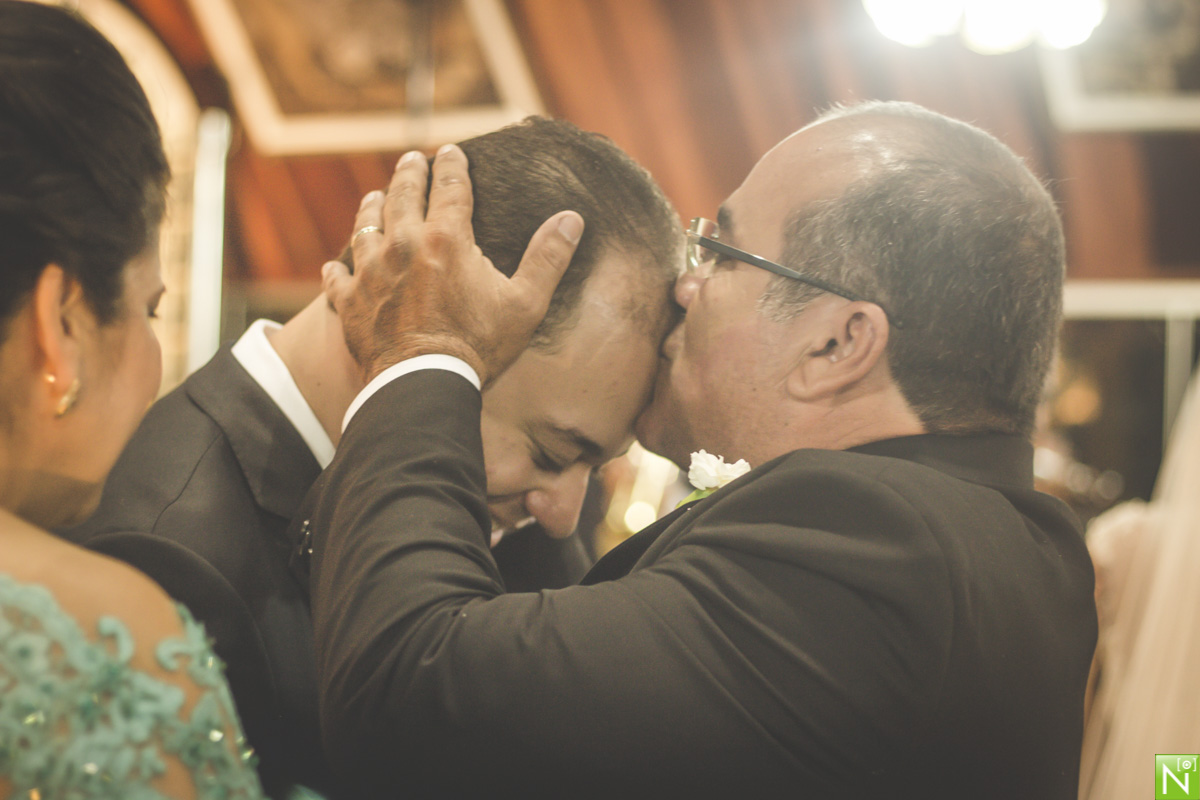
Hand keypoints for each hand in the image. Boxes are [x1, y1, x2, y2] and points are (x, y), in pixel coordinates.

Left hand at [322, 145, 583, 384]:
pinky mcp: (350, 302)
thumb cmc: (478, 345)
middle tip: (411, 160)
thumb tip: (572, 218)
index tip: (452, 151)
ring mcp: (372, 272)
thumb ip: (548, 258)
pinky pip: (338, 276)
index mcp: (447, 239)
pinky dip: (339, 268)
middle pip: (402, 196)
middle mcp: (404, 245)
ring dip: (371, 208)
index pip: (450, 188)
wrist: (424, 384)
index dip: (452, 166)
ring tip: (375, 196)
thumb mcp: (525, 304)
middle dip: (408, 173)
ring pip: (365, 226)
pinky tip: (337, 265)